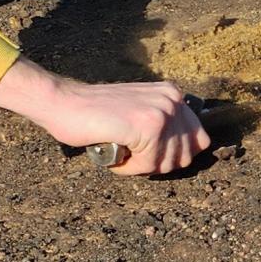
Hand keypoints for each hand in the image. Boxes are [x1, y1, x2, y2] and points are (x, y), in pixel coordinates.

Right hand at [0, 59, 208, 175]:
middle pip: (186, 155)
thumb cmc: (93, 112)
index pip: (198, 140)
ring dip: (141, 165)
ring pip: (168, 162)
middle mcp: (172, 100)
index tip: (146, 151)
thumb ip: (163, 123)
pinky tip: (114, 152)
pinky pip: (150, 165)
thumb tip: (189, 153)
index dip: (171, 154)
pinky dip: (130, 167)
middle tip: (130, 153)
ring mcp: (161, 112)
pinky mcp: (148, 126)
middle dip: (158, 162)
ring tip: (120, 150)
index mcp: (172, 94)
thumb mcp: (138, 109)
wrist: (62, 102)